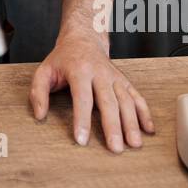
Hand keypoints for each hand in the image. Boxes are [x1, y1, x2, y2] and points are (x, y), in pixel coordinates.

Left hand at [29, 27, 154, 151]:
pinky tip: (148, 129)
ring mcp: (115, 77)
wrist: (84, 38)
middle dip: (113, 126)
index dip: (82, 120)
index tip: (82, 140)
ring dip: (132, 123)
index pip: (82, 98)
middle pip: (108, 102)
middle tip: (115, 148)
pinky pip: (137, 97)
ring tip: (134, 144)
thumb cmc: (63, 59)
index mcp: (79, 70)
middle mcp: (100, 73)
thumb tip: (39, 115)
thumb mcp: (44, 71)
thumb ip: (38, 92)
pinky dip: (145, 113)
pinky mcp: (124, 81)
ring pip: (126, 101)